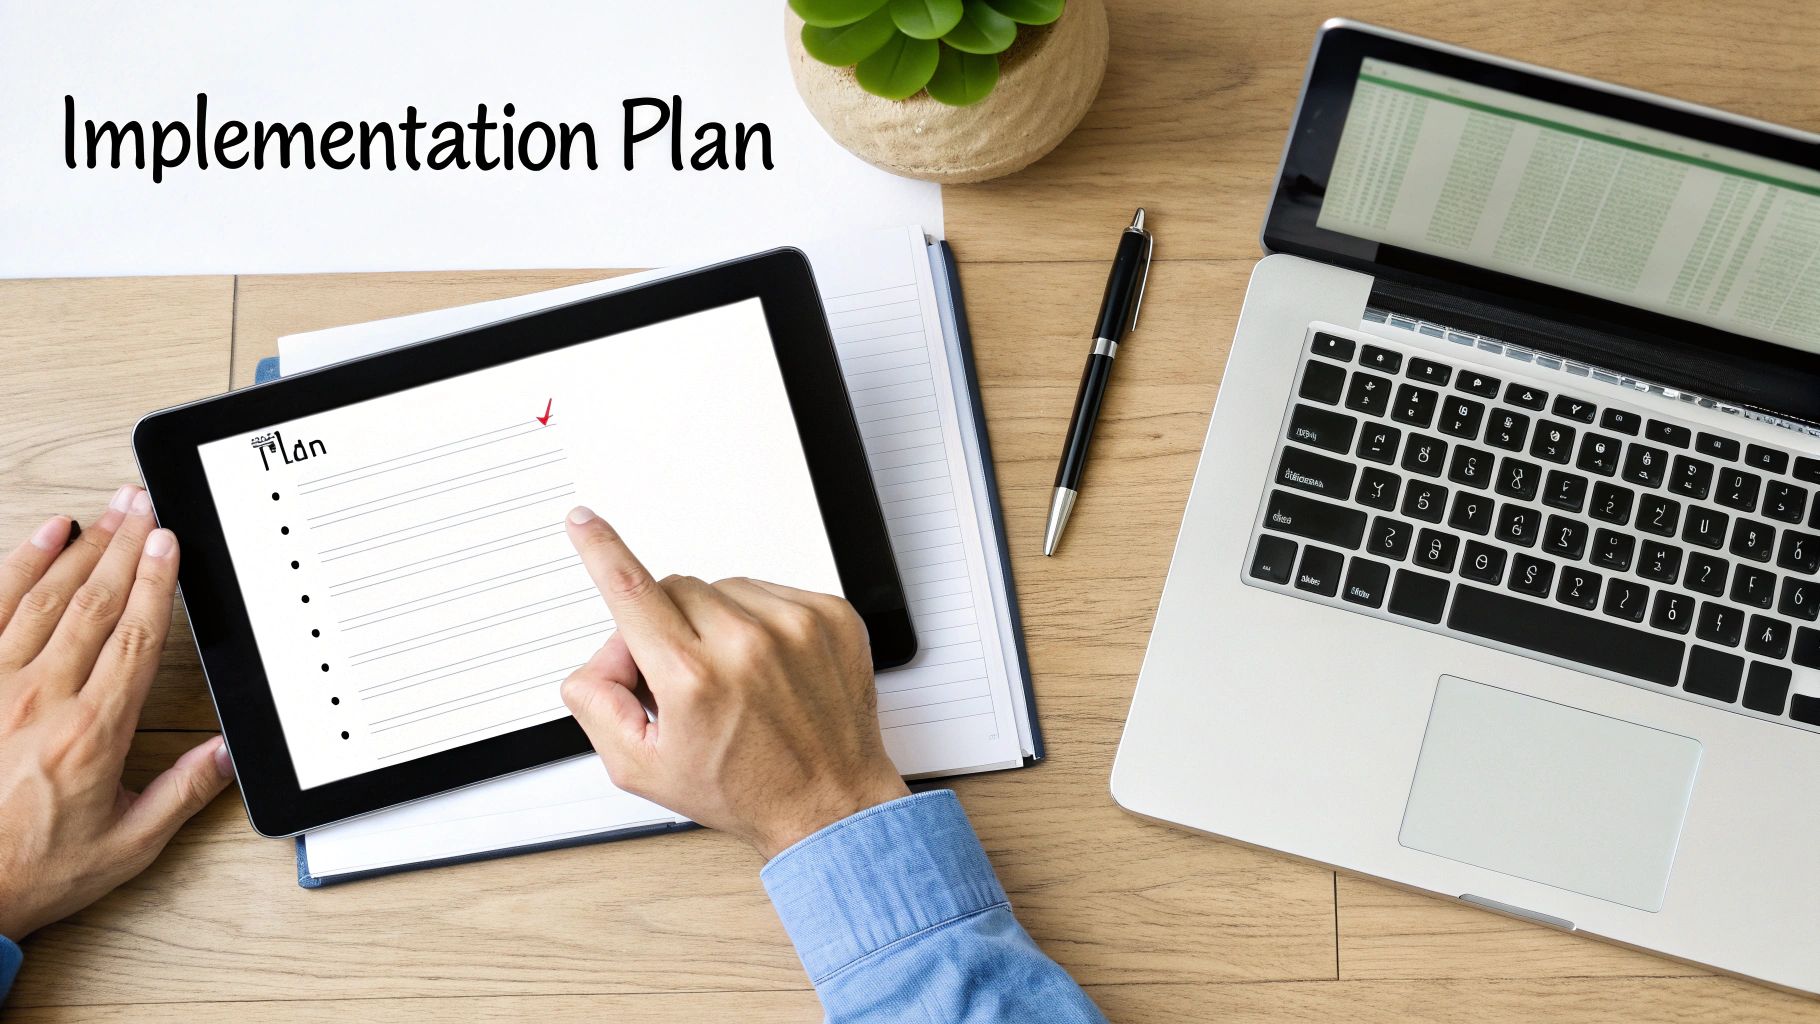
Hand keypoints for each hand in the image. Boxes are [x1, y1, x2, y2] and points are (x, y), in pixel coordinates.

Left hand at [0, 486, 233, 940]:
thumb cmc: (30, 871)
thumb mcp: (126, 847)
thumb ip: (182, 795)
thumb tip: (227, 755)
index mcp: (91, 734)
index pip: (134, 640)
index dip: (157, 584)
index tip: (170, 543)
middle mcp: (41, 700)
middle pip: (93, 605)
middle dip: (124, 546)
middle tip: (144, 503)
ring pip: (43, 599)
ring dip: (81, 549)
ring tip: (108, 511)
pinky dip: (16, 568)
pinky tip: (42, 540)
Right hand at [559, 507, 908, 859]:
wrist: (831, 802)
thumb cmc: (742, 789)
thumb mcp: (642, 768)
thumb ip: (597, 704)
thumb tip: (602, 654)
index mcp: (693, 680)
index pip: (631, 593)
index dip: (600, 550)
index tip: (584, 521)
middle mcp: (746, 644)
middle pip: (672, 590)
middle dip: (664, 625)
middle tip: (681, 678)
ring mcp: (794, 626)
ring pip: (721, 588)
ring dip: (714, 622)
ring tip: (733, 678)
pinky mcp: (829, 615)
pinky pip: (769, 592)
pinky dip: (758, 621)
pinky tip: (767, 667)